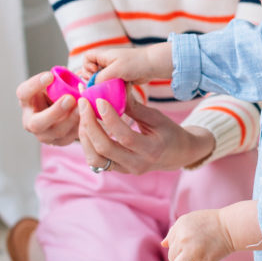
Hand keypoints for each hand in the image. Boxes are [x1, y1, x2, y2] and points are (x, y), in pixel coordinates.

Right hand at [17, 71, 79, 146]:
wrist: (63, 109)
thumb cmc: (57, 91)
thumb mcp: (54, 83)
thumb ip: (58, 80)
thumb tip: (69, 75)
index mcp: (26, 101)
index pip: (24, 93)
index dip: (35, 85)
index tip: (50, 75)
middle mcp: (31, 121)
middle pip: (37, 123)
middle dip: (55, 112)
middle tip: (70, 98)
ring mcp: (44, 134)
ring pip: (56, 132)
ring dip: (72, 119)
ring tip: (84, 107)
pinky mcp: (59, 141)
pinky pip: (71, 136)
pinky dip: (81, 126)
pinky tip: (89, 116)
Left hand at [78, 90, 214, 174]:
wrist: (177, 154)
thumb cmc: (170, 132)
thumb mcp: (157, 117)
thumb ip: (135, 108)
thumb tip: (114, 90)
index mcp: (152, 150)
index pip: (125, 136)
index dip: (110, 118)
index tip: (99, 100)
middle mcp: (137, 164)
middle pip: (105, 149)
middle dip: (90, 125)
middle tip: (84, 104)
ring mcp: (126, 170)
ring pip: (96, 159)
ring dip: (85, 137)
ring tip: (83, 116)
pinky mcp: (119, 170)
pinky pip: (97, 161)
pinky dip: (88, 144)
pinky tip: (87, 128)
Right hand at [82, 42, 172, 85]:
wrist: (153, 65)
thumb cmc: (135, 63)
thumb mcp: (115, 70)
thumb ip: (101, 78)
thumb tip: (91, 87)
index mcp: (104, 56)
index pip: (87, 57)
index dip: (86, 65)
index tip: (94, 71)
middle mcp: (107, 62)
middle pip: (91, 69)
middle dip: (91, 77)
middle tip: (98, 83)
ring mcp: (113, 70)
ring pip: (99, 78)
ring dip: (99, 84)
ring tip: (104, 88)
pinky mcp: (119, 78)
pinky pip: (108, 83)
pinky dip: (107, 87)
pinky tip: (111, 92)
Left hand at [163, 210, 235, 260]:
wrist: (230, 226)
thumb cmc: (211, 222)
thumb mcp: (189, 220)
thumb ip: (174, 231)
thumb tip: (163, 244)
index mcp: (180, 226)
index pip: (169, 245)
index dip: (179, 246)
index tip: (190, 243)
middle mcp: (184, 238)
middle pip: (172, 258)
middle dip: (181, 257)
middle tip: (194, 252)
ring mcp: (193, 251)